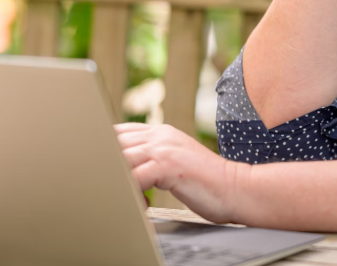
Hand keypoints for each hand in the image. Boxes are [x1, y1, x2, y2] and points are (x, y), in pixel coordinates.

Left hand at [114, 122, 247, 223]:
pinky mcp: (168, 166)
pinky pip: (134, 178)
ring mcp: (164, 149)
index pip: (120, 132)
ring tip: (121, 199)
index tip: (100, 168)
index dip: (105, 149)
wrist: (237, 188)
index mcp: (161, 132)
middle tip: (106, 187)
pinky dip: (129, 194)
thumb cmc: (207, 182)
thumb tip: (128, 169)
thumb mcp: (176, 161)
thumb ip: (154, 157)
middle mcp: (160, 135)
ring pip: (121, 159)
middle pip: (114, 143)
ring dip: (117, 181)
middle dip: (105, 166)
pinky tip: (139, 205)